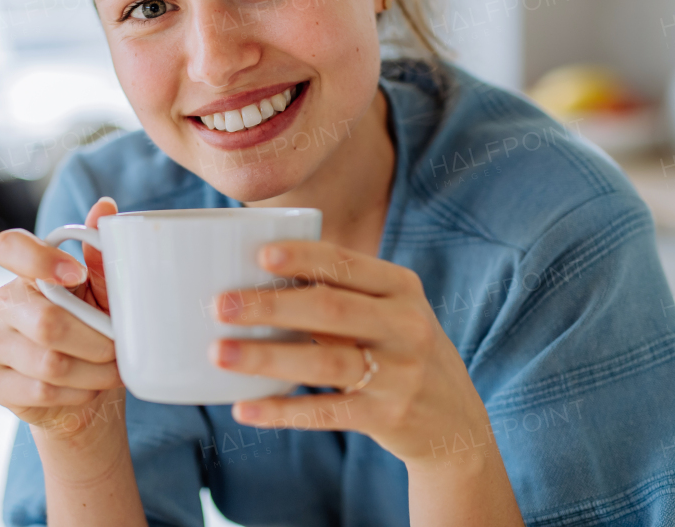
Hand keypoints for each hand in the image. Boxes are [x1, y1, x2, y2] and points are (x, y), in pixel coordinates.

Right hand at [0, 197, 124, 441]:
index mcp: (26, 272)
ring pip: (49, 363)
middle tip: (120, 349)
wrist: (80, 390)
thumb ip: (102, 254)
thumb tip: (106, 206)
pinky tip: (89, 388)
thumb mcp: (102, 292)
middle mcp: (2, 302)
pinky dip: (78, 393)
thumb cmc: (91, 332)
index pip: (9, 247)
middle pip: (47, 322)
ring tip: (112, 371)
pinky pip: (41, 390)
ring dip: (94, 372)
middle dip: (97, 341)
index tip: (76, 274)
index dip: (40, 258)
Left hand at [208, 239, 497, 472]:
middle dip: (271, 305)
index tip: (259, 254)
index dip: (304, 258)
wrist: (454, 421)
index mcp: (401, 288)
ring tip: (219, 353)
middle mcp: (406, 326)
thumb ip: (340, 291)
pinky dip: (282, 411)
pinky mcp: (388, 417)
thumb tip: (253, 267)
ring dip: (266, 357)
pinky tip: (244, 408)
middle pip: (330, 310)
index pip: (348, 264)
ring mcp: (400, 374)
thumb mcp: (389, 311)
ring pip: (324, 362)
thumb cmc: (399, 349)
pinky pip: (326, 412)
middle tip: (220, 305)